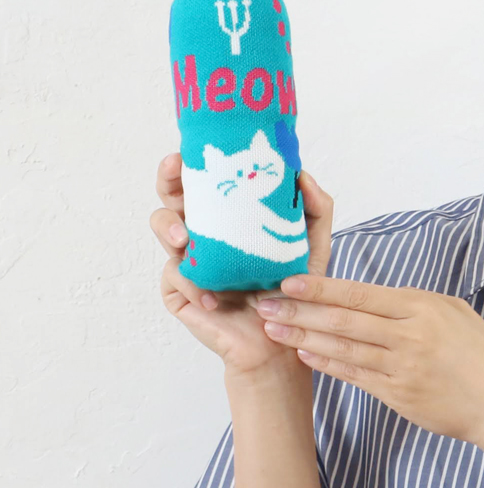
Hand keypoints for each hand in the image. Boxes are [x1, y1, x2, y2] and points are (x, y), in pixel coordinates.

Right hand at [150, 152, 334, 381]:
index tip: (194, 148)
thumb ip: (316, 207)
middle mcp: (205, 232)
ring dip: (169, 228)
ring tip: (185, 240)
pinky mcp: (180, 291)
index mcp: (231, 216)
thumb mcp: (314, 244)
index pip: (207, 181)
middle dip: (168, 178)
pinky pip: (175, 276)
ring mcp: (187, 260)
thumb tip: (302, 172)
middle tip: (175, 170)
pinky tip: (216, 300)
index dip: (196, 161)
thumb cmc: (295, 289)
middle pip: (173, 195)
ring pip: (163, 228)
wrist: (282, 340)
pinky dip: (195, 285)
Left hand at [252, 273, 483, 446]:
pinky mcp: (398, 395)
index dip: (321, 287)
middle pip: (343, 319)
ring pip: (343, 348)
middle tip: (264, 304)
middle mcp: (408, 335)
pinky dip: (328, 364)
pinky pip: (355, 376)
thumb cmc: (481, 354)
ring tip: (274, 329)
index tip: (289, 281)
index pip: (360, 293)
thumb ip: (414, 303)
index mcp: (421, 307)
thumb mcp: (454, 312)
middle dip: (300, 310)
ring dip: (304, 337)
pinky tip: (305, 353)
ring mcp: (402, 367)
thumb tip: (375, 297)